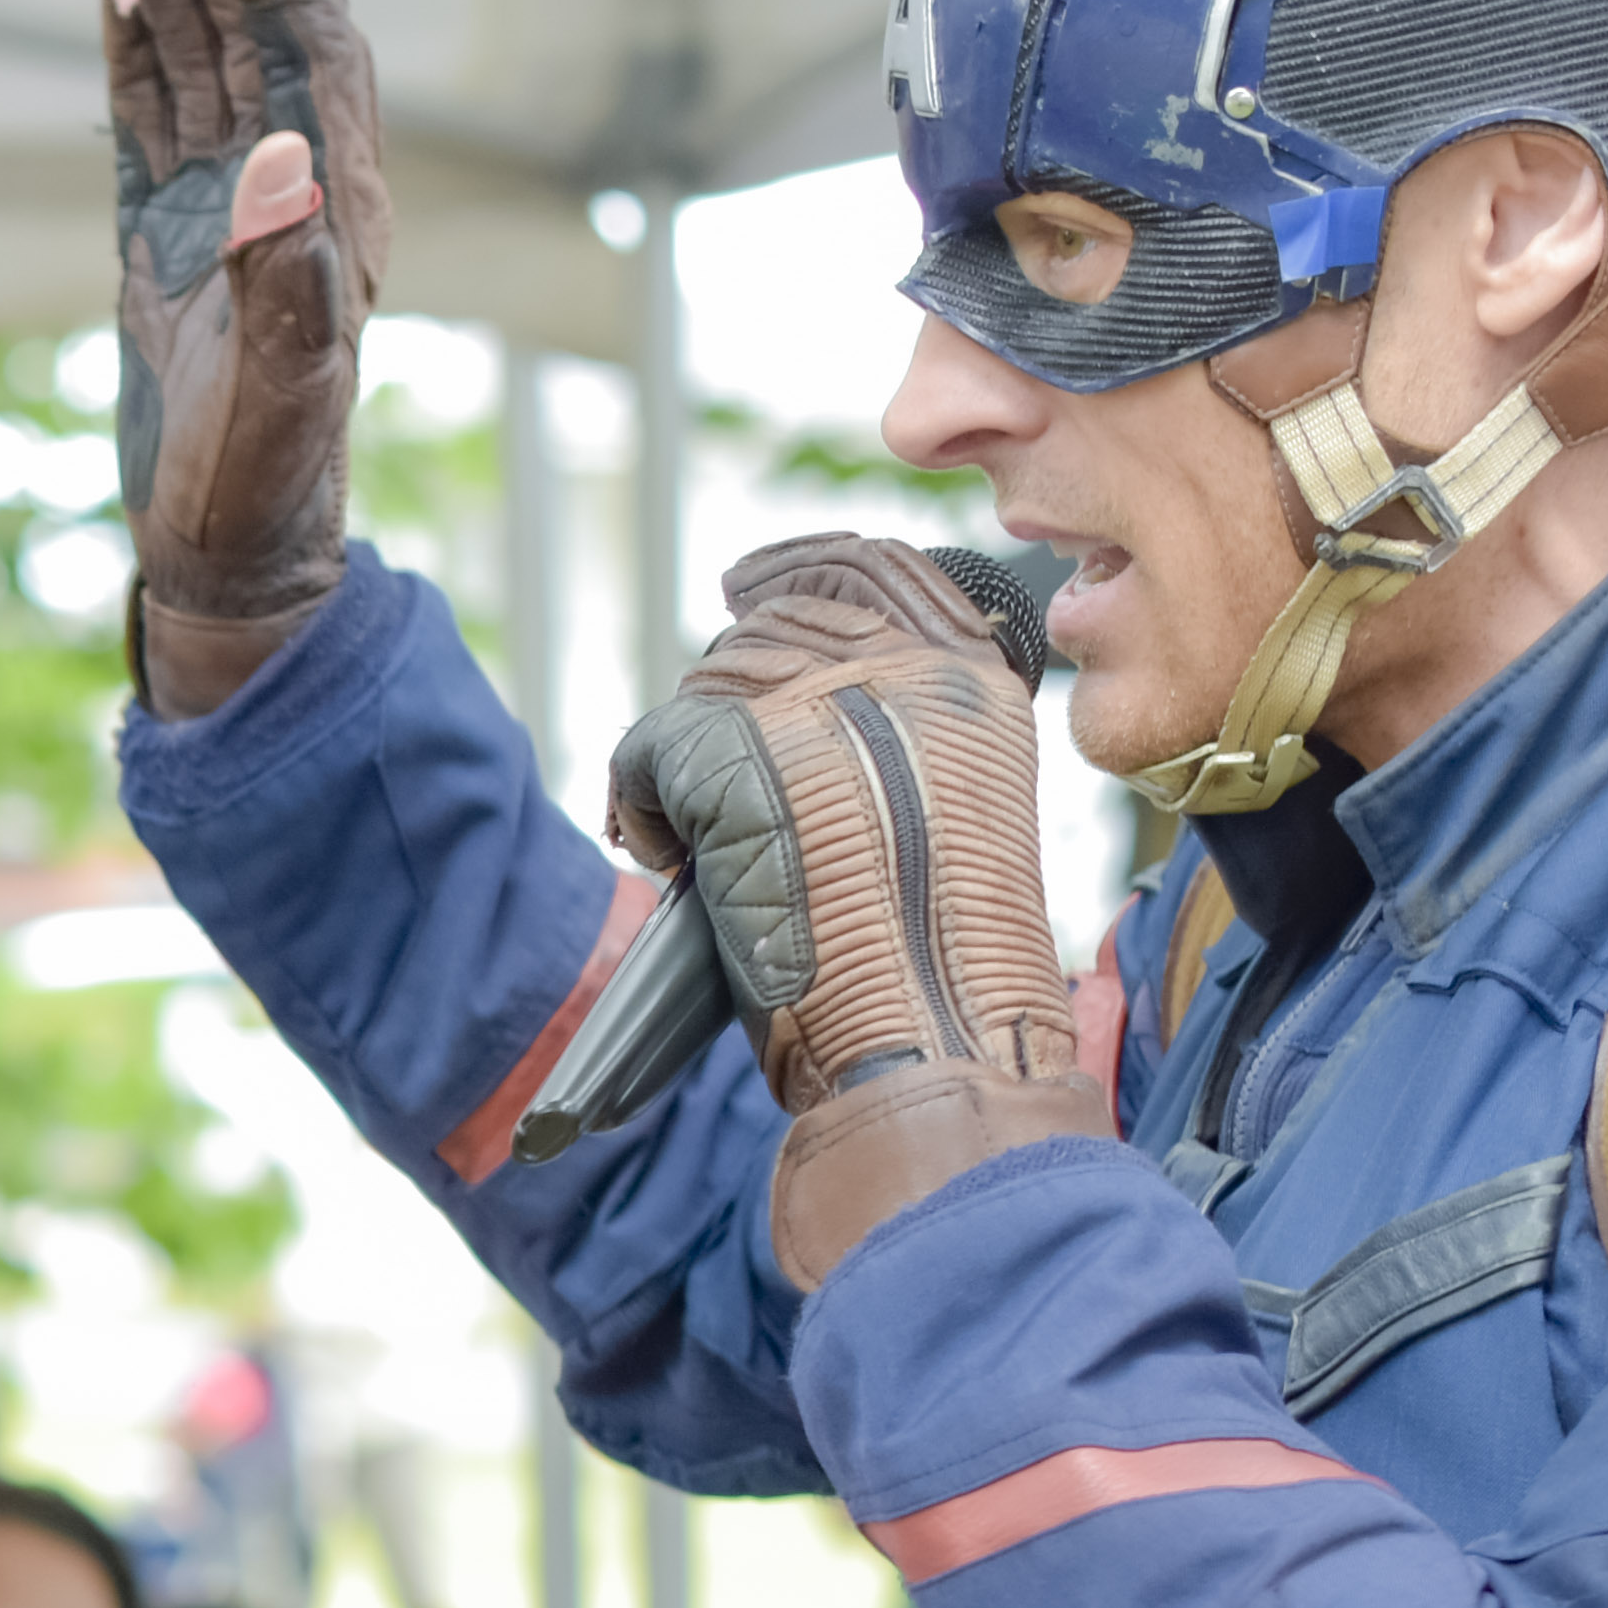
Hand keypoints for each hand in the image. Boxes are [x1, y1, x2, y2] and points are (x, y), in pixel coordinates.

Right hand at [105, 0, 389, 715]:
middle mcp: (286, 203)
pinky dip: (139, 63)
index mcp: (333, 220)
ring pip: (207, 75)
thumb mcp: (280, 389)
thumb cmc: (263, 489)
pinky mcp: (170, 250)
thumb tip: (277, 154)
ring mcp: (224, 222)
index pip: (312, 63)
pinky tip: (121, 6)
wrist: (227, 562)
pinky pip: (154, 131)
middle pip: (262, 45)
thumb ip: (284, 274)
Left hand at [601, 535, 1090, 1281]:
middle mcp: (898, 667)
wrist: (937, 1038)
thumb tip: (795, 727)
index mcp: (967, 681)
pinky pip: (648, 746)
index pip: (874, 571)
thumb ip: (898, 752)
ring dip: (685, 759)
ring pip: (705, 685)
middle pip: (770, 632)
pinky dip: (639, 804)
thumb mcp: (954, 822)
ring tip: (695, 841)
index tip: (750, 582)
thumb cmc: (947, 974)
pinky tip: (662, 858)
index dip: (802, 569)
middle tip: (711, 785)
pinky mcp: (731, 749)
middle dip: (727, 700)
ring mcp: (813, 701)